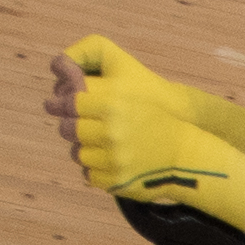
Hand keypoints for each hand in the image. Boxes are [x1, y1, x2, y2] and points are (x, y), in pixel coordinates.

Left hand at [64, 33, 244, 228]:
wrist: (187, 153)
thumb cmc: (154, 110)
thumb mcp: (130, 75)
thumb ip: (93, 63)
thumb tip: (57, 67)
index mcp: (113, 103)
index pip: (69, 102)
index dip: (63, 104)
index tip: (62, 106)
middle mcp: (112, 131)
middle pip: (68, 129)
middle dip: (73, 127)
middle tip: (84, 127)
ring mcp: (115, 158)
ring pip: (77, 153)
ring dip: (84, 149)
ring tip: (102, 145)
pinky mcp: (117, 180)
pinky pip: (89, 175)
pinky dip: (97, 169)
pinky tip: (112, 161)